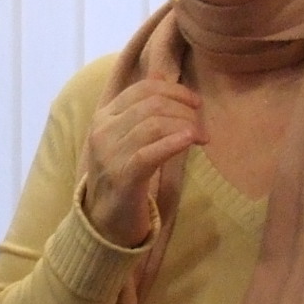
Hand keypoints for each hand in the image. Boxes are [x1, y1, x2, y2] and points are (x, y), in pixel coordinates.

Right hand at [82, 77, 204, 245]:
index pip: (142, 89)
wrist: (104, 222)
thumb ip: (140, 113)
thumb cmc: (122, 178)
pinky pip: (150, 153)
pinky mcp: (122, 177)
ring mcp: (110, 155)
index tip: (195, 103)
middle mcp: (102, 132)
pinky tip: (191, 141)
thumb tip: (165, 81)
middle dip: (184, 110)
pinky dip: (174, 143)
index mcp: (103, 117)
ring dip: (186, 126)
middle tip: (201, 125)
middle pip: (152, 104)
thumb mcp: (125, 140)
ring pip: (154, 125)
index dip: (174, 91)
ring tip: (201, 137)